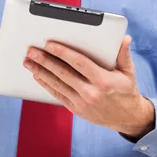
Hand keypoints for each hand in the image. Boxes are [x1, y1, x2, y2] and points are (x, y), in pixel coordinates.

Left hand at [23, 35, 154, 135]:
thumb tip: (125, 39)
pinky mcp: (76, 109)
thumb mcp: (129, 72)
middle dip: (45, 61)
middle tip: (31, 51)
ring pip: (57, 84)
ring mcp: (82, 102)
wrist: (126, 118)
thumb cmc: (126, 90)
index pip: (79, 63)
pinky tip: (37, 76)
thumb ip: (124, 54)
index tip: (49, 44)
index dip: (63, 52)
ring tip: (28, 62)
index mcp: (103, 80)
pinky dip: (46, 85)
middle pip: (63, 73)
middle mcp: (91, 92)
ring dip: (40, 72)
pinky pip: (58, 95)